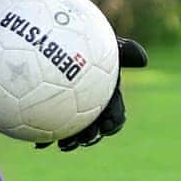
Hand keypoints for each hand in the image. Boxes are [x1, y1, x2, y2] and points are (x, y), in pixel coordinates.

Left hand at [37, 36, 148, 151]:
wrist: (52, 34)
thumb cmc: (81, 35)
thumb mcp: (103, 42)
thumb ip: (123, 50)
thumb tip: (144, 59)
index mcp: (104, 93)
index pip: (114, 113)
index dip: (113, 123)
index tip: (107, 126)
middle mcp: (88, 103)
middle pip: (94, 126)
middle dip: (91, 137)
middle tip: (84, 139)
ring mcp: (68, 107)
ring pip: (71, 130)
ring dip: (69, 141)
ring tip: (62, 146)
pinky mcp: (48, 108)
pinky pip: (47, 124)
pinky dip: (43, 135)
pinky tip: (36, 142)